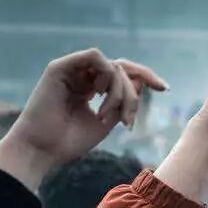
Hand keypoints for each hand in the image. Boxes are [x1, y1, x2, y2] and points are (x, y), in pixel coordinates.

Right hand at [0, 49, 166, 191]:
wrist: (42, 150)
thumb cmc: (71, 141)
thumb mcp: (108, 121)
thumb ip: (123, 102)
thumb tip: (141, 82)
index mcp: (91, 89)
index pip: (123, 75)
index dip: (145, 77)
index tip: (165, 89)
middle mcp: (82, 77)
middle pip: (122, 68)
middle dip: (139, 84)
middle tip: (139, 108)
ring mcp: (71, 70)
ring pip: (113, 65)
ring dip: (120, 90)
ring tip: (110, 115)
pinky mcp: (60, 67)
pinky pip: (95, 57)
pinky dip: (106, 75)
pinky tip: (100, 95)